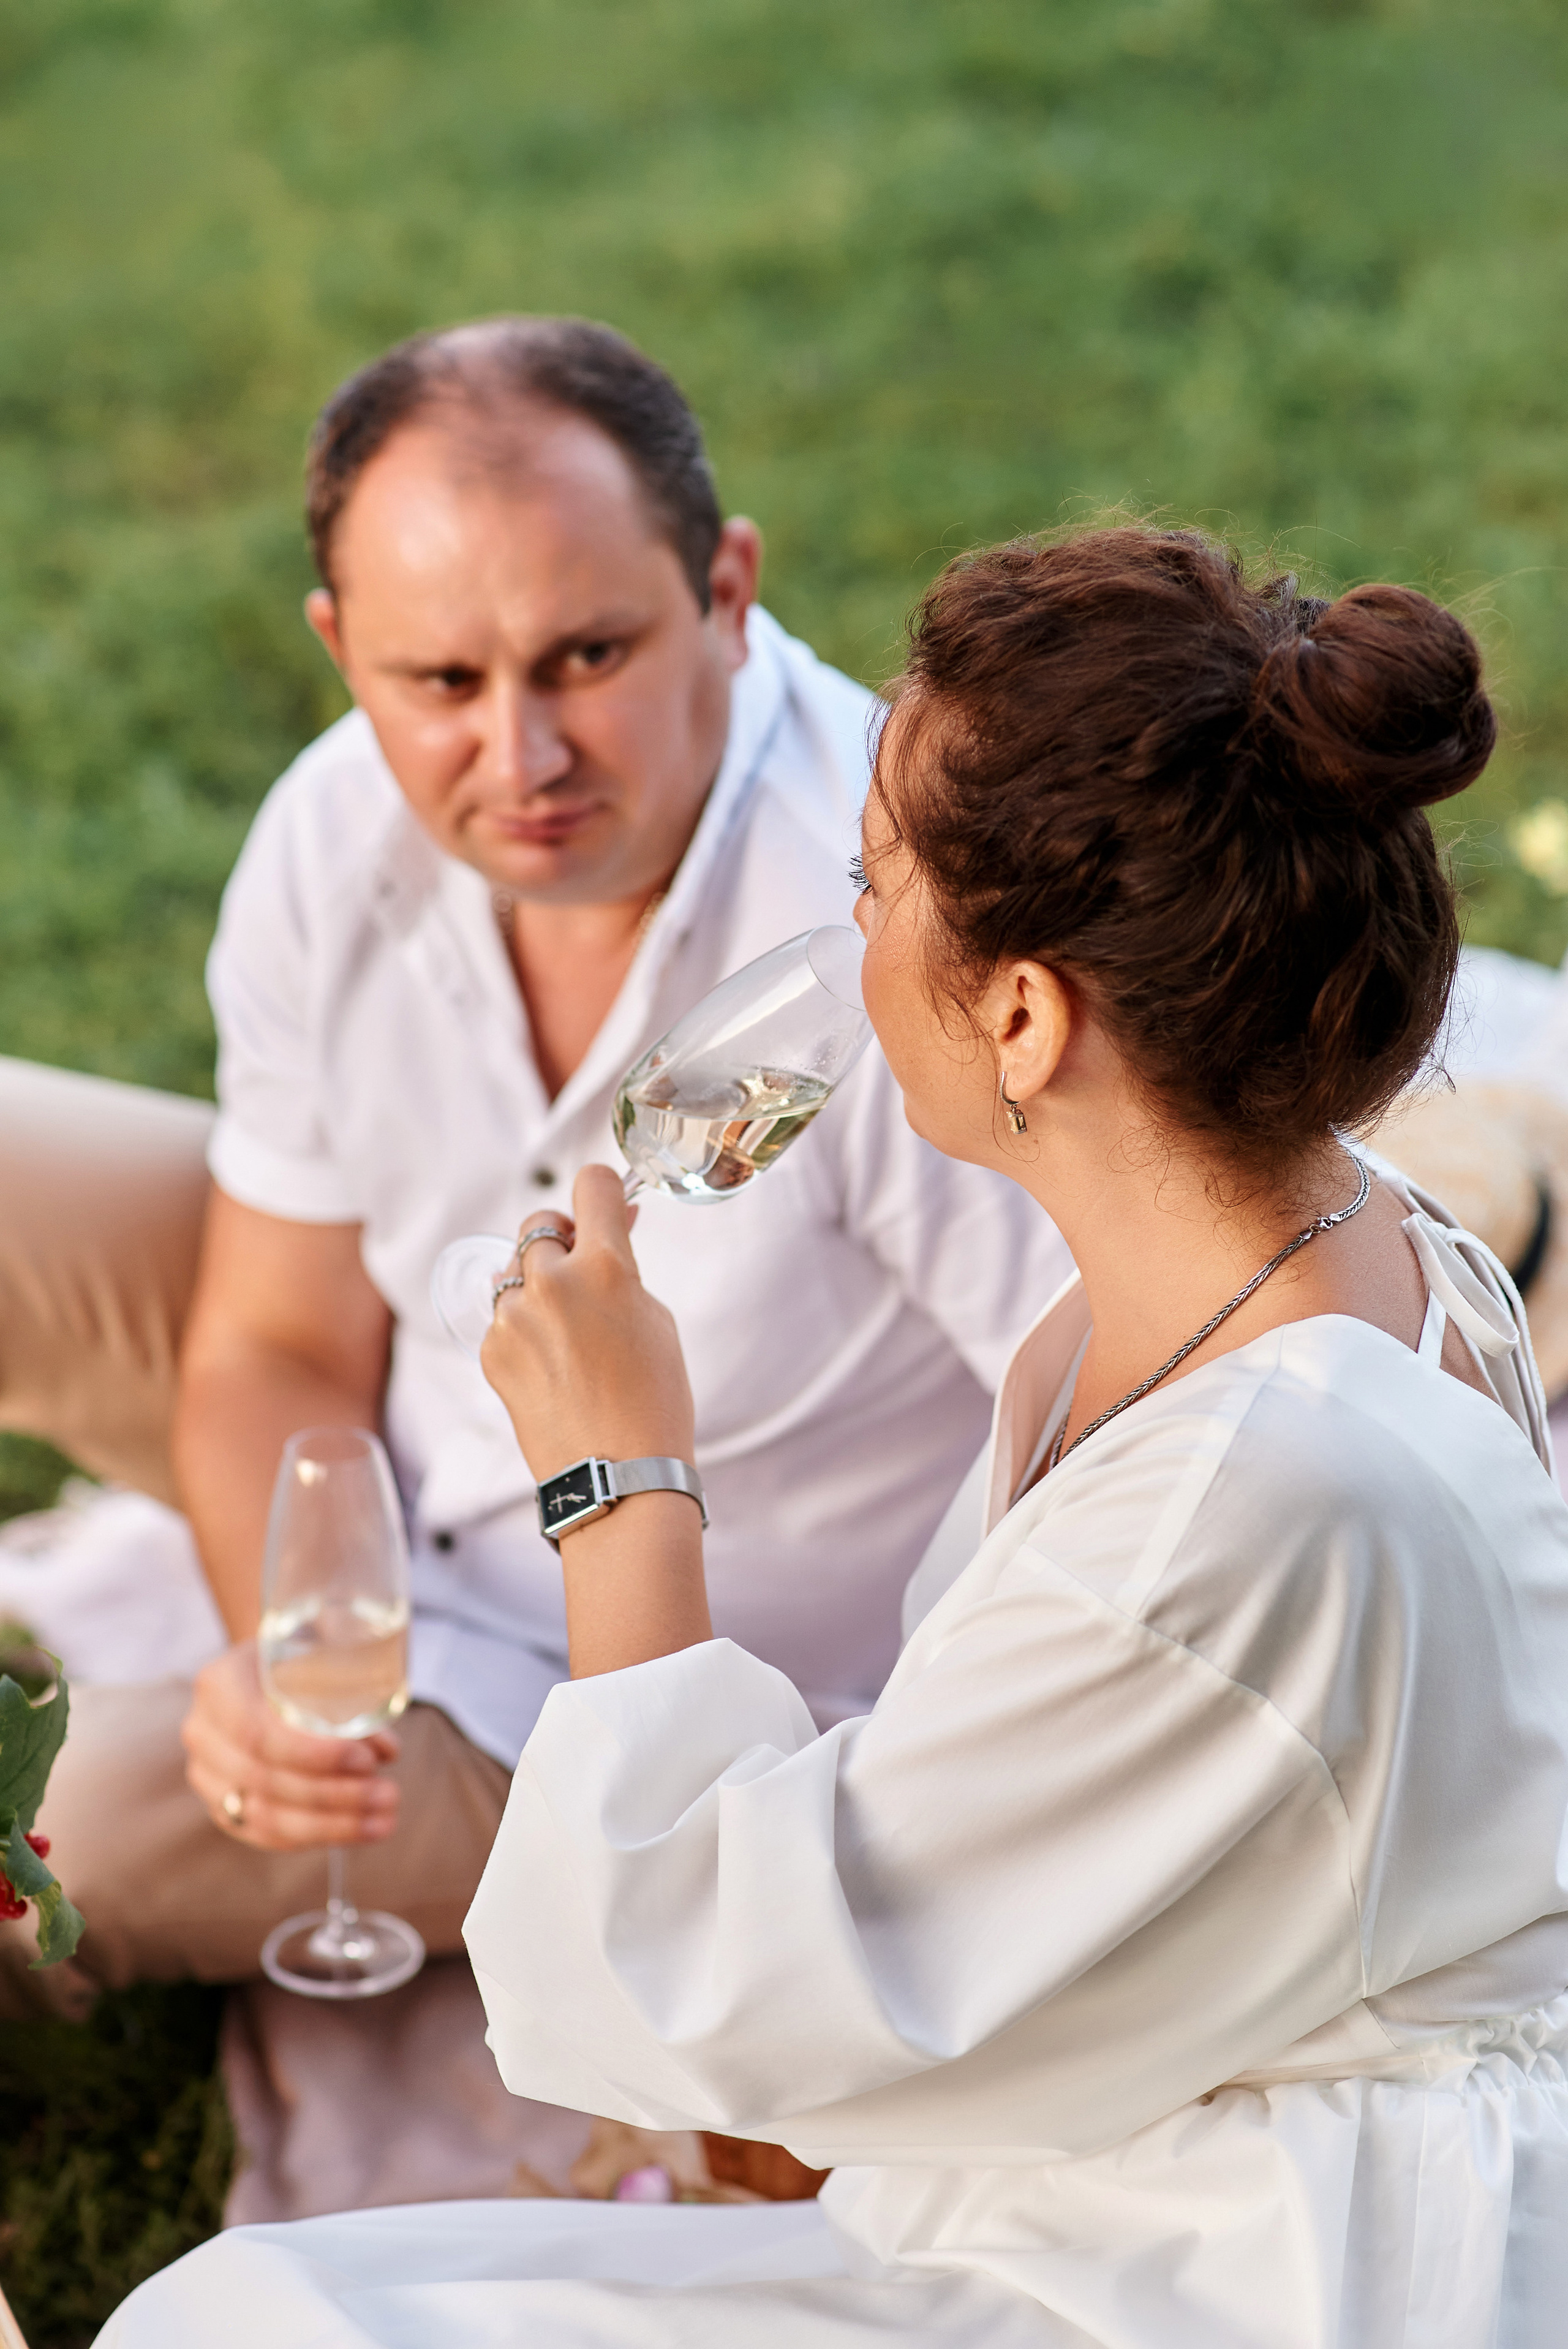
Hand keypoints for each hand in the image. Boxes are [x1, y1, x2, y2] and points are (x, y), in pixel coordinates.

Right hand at [182, 1641, 399, 1851]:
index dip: (314, 1755)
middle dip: (334, 1795)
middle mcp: (202, 1732)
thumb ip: (350, 1693)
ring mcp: (206, 1774)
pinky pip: (264, 1833)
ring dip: (331, 1825)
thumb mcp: (318, 1650)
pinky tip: (356, 1831)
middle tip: (389, 1794)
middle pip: (265, 1780)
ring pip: (265, 1816)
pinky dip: (312, 1835)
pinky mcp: (221, 1805)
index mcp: (219, 1684)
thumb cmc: (299, 1653)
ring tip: (384, 1821)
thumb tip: (386, 1750)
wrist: (263, 1668)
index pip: (258, 1733)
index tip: (367, 1760)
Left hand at [481, 1165, 695, 1481]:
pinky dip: (522, 1328)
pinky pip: (502, 1317)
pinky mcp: (490, 1351)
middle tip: (584, 1271)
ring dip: (537, 1284)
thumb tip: (612, 1227)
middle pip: (540, 1223)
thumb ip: (625, 1268)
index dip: (603, 1190)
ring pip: (514, 1270)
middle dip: (561, 1238)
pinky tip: (552, 1365)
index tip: (607, 1206)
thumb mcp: (655, 1320)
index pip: (592, 1185)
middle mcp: (551, 1283)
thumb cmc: (653, 1402)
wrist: (617, 1478)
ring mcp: (513, 1318)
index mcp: (605, 1267)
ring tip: (568, 1332)